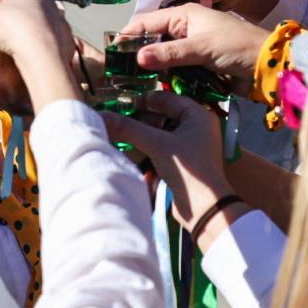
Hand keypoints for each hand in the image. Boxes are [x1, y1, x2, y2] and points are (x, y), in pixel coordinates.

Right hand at [0, 0, 80, 114]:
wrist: (44, 55)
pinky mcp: (65, 39)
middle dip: (5, 26)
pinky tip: (27, 58)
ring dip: (22, 37)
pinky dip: (36, 49)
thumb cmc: (14, 28)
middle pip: (17, 12)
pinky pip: (47, 43)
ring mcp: (57, 20)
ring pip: (33, 27)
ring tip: (10, 51)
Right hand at [102, 92, 246, 249]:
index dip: (146, 100)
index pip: (168, 99)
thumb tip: (103, 116)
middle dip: (141, 121)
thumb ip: (129, 129)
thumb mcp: (156, 144)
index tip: (125, 104)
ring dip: (143, 137)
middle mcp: (198, 129)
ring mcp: (192, 147)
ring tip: (124, 136)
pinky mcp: (185, 164)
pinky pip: (163, 151)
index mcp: (199, 116)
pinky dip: (150, 151)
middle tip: (120, 121)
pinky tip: (135, 154)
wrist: (204, 208)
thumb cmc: (188, 169)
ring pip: (162, 135)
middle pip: (163, 117)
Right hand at [119, 4, 267, 82]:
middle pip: (152, 41)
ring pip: (162, 59)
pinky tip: (154, 89)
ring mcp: (191, 48)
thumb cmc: (240, 47)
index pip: (148, 21)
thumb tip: (138, 58)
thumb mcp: (202, 47)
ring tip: (133, 83)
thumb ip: (169, 53)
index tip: (113, 52)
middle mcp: (185, 29)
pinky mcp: (198, 67)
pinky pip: (175, 72)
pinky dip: (166, 79)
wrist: (270, 66)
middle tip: (119, 72)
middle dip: (138, 55)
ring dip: (152, 70)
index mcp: (185, 14)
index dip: (129, 35)